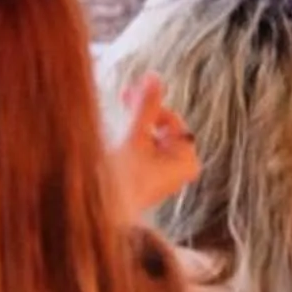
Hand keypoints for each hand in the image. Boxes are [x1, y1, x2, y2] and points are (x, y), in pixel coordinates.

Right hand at [109, 73, 199, 221]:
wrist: (105, 214)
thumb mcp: (135, 136)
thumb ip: (145, 106)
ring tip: (115, 124)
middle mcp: (179, 170)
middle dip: (142, 115)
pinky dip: (131, 143)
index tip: (127, 94)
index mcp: (187, 160)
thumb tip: (154, 76)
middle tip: (122, 99)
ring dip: (133, 128)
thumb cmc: (124, 179)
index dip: (151, 105)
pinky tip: (115, 141)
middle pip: (163, 130)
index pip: (172, 121)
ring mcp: (163, 176)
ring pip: (151, 140)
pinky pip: (143, 154)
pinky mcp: (146, 181)